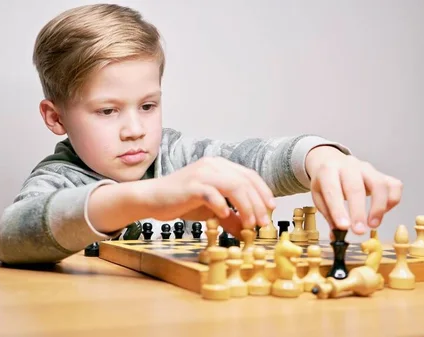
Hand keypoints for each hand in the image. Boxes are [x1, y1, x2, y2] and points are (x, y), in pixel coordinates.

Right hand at [145, 156, 275, 237]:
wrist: (152, 198)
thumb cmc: (181, 201)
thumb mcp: (211, 210)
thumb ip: (230, 217)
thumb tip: (247, 231)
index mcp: (219, 166)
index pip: (249, 175)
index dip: (263, 191)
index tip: (271, 209)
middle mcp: (213, 165)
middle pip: (245, 181)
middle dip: (258, 204)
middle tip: (264, 223)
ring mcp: (202, 173)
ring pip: (234, 186)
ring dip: (246, 207)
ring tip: (250, 224)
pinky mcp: (191, 185)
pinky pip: (212, 194)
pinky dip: (222, 206)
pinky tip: (225, 217)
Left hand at [305, 146, 402, 234]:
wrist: (331, 160)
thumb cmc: (325, 182)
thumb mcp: (319, 196)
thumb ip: (329, 215)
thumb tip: (337, 237)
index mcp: (328, 171)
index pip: (332, 189)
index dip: (338, 209)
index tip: (343, 227)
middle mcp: (348, 166)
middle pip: (356, 187)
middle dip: (359, 212)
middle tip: (359, 231)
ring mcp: (367, 168)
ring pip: (379, 184)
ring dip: (378, 207)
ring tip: (373, 225)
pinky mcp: (381, 173)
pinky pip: (393, 185)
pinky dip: (391, 201)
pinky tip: (382, 212)